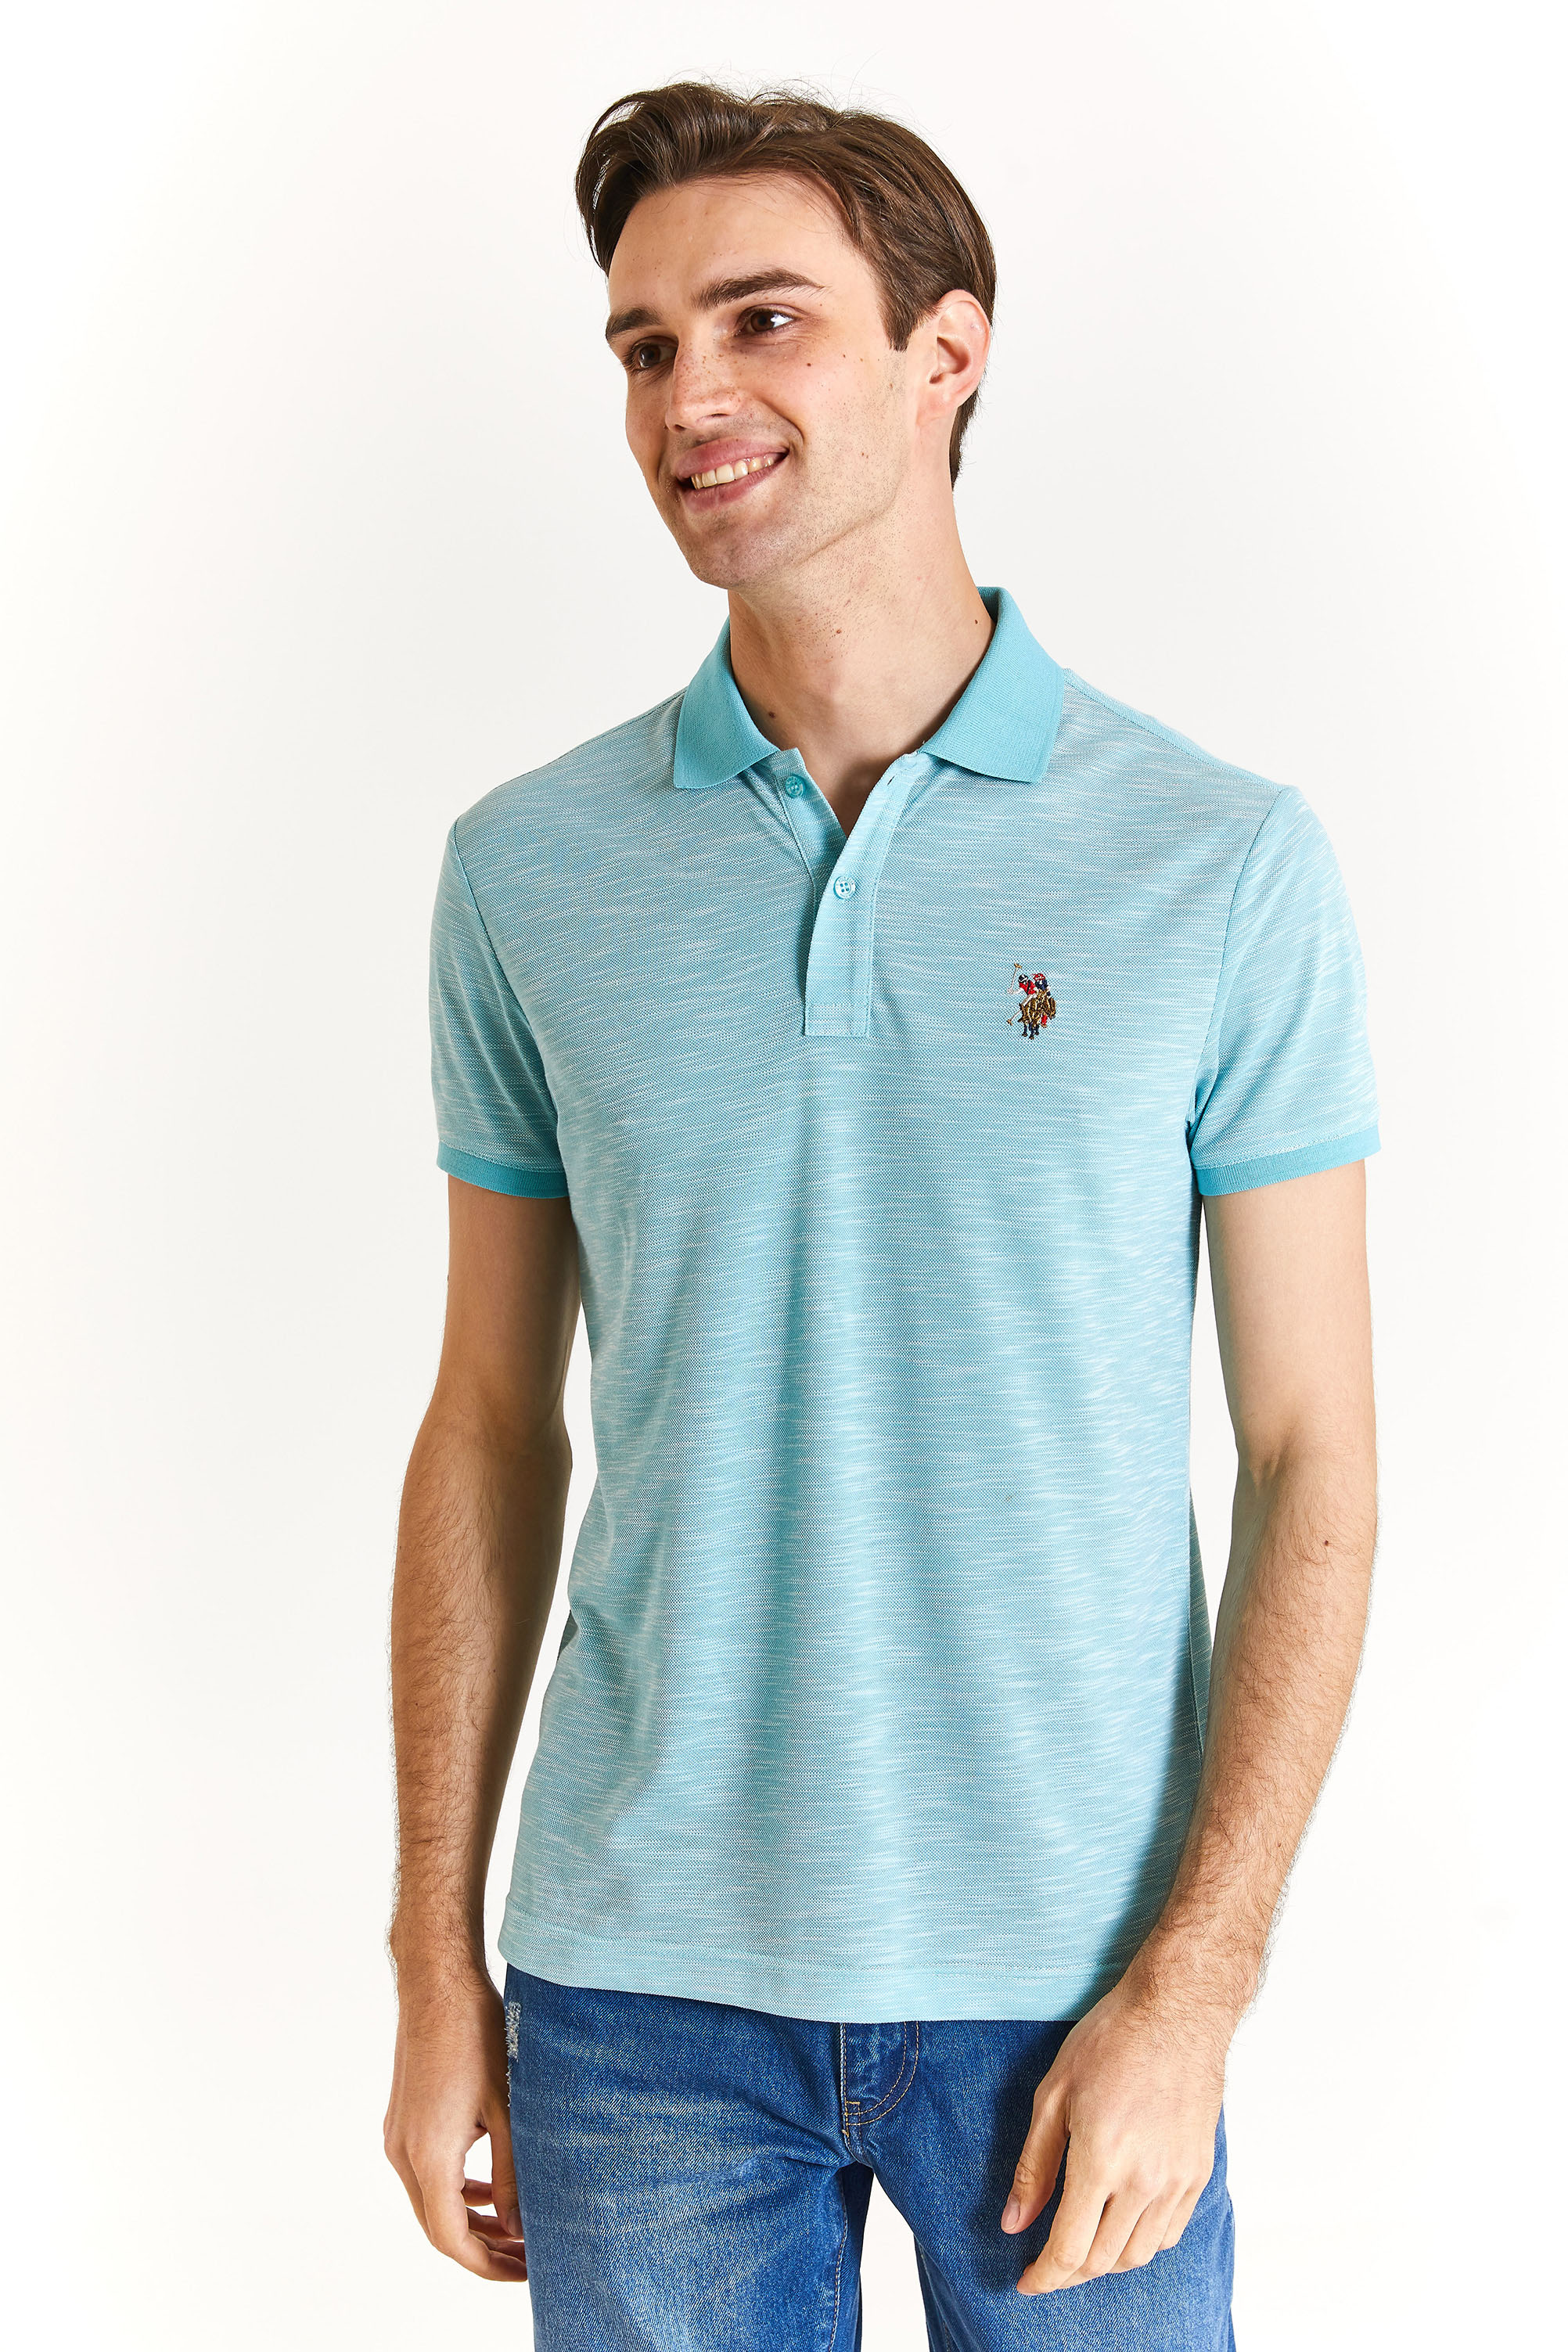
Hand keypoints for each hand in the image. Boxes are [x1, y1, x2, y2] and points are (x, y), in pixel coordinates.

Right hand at [384, 1968, 526, 2280]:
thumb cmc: (477, 2036)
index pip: (451, 2239)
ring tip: (513, 2232)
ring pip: (431, 2201)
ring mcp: (398, 2136)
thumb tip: (515, 2228)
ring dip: (469, 2221)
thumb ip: (511, 2175)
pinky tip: (488, 2191)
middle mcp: (403, 2153)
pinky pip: (426, 2173)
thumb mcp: (508, 2109)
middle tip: (526, 2259)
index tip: (523, 2272)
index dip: (486, 2265)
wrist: (438, 1985)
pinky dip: (456, 2191)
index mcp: (428, 2156)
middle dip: (482, 2249)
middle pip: (438, 2227)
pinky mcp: (403, 2120)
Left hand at [1001, 1968, 1227, 2294]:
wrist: (1177, 2011)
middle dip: (1068, 2273)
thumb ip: (1033, 2166)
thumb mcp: (1053, 2094)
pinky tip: (1122, 2224)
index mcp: (1101, 2159)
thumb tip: (1014, 2223)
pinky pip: (1169, 2233)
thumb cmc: (1110, 2040)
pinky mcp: (1199, 2173)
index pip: (1069, 2249)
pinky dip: (1142, 2242)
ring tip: (1082, 2244)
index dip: (1043, 2277)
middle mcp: (1145, 2181)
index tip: (1026, 2283)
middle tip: (1047, 2264)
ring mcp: (1178, 2180)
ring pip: (1139, 2254)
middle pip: (1102, 2260)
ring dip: (1105, 2261)